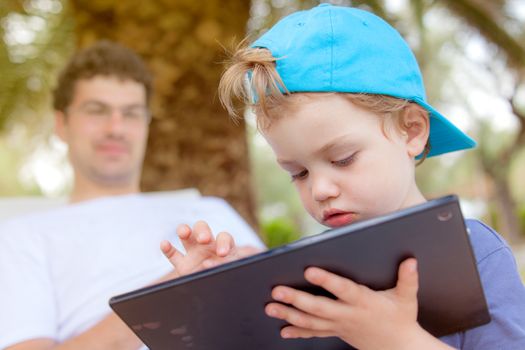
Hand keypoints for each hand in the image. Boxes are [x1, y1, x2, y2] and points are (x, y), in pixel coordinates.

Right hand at [160, 220, 260, 277]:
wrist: (221, 291)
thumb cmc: (230, 275)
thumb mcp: (232, 270)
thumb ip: (224, 267)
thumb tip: (210, 264)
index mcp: (223, 245)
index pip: (224, 237)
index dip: (223, 243)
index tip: (222, 253)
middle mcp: (208, 245)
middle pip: (202, 228)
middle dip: (202, 231)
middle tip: (204, 239)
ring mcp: (194, 253)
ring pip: (186, 235)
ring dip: (184, 230)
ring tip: (184, 232)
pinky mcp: (183, 264)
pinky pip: (173, 254)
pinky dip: (167, 248)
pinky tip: (164, 244)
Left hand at [264, 258, 440, 349]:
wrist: (398, 347)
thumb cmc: (401, 318)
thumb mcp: (407, 298)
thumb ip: (408, 278)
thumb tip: (410, 260)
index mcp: (363, 302)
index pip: (342, 289)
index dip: (326, 281)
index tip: (309, 270)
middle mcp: (348, 314)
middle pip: (319, 308)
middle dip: (296, 299)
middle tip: (277, 291)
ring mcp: (339, 325)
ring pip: (311, 322)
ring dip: (289, 314)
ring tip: (270, 307)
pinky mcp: (335, 332)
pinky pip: (314, 333)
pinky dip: (297, 331)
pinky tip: (282, 329)